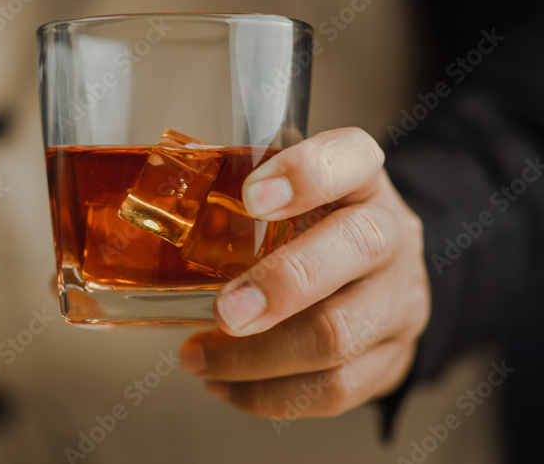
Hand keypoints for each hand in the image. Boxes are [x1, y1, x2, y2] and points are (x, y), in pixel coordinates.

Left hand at [179, 127, 429, 420]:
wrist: (378, 277)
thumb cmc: (311, 228)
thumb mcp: (286, 194)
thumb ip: (235, 191)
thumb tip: (154, 210)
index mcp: (359, 179)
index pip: (353, 157)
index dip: (307, 174)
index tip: (252, 197)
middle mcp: (390, 234)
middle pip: (356, 249)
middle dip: (280, 286)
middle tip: (223, 311)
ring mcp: (398, 299)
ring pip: (340, 334)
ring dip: (256, 356)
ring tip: (199, 357)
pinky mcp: (391, 357)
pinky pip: (335, 389)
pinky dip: (269, 395)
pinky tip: (225, 386)